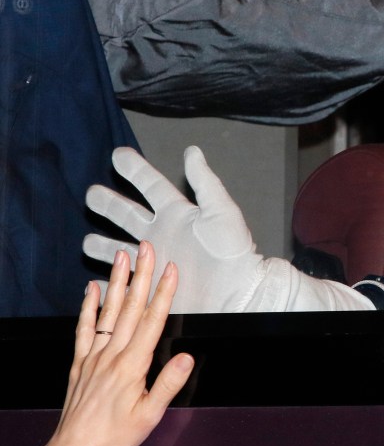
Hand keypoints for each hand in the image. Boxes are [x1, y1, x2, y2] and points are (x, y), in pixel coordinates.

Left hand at [11, 242, 192, 445]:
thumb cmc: (115, 436)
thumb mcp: (150, 416)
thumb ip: (168, 384)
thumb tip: (187, 357)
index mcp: (133, 365)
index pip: (152, 321)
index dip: (163, 293)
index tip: (171, 269)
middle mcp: (113, 355)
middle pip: (131, 308)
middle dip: (141, 276)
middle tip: (147, 248)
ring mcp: (94, 356)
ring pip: (109, 311)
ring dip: (117, 282)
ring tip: (122, 257)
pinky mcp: (81, 362)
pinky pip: (85, 329)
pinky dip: (89, 306)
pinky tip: (93, 288)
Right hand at [84, 147, 372, 312]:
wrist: (235, 293)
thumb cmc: (233, 253)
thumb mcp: (221, 211)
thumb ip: (204, 182)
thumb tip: (192, 151)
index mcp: (179, 214)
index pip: (152, 186)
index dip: (136, 170)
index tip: (119, 155)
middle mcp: (163, 234)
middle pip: (128, 215)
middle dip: (109, 204)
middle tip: (91, 194)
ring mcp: (154, 260)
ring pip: (120, 248)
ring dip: (103, 244)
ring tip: (86, 241)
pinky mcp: (150, 284)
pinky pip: (122, 282)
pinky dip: (108, 280)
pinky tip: (95, 280)